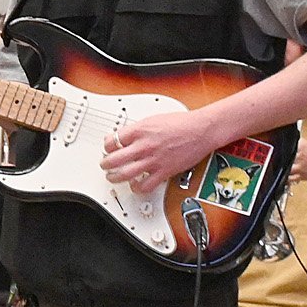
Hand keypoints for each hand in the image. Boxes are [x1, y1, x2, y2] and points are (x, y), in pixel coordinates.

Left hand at [99, 107, 226, 191]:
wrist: (201, 129)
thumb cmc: (181, 123)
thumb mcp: (153, 119)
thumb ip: (137, 129)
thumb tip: (125, 136)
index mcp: (139, 130)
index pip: (112, 141)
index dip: (107, 147)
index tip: (109, 149)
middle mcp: (144, 146)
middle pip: (113, 159)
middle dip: (105, 164)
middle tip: (105, 165)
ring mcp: (153, 160)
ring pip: (124, 174)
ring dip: (115, 177)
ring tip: (113, 177)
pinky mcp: (164, 171)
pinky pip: (145, 185)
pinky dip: (137, 188)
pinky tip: (135, 185)